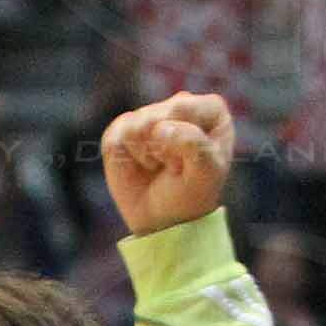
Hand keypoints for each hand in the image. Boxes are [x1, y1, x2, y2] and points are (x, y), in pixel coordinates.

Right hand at [101, 88, 234, 234]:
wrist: (164, 221)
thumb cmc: (191, 194)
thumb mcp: (205, 174)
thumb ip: (194, 145)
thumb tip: (160, 129)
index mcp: (209, 109)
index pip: (184, 107)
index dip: (182, 140)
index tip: (189, 163)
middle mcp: (180, 105)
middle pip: (159, 116)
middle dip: (163, 150)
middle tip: (174, 169)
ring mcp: (150, 115)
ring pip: (136, 126)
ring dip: (147, 156)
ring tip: (158, 167)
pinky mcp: (122, 129)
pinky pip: (115, 138)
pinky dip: (126, 160)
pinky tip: (142, 166)